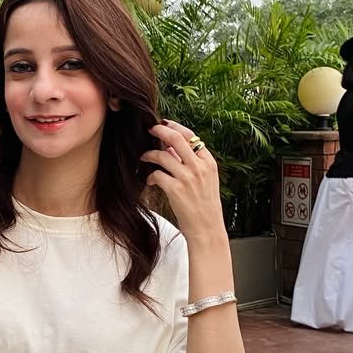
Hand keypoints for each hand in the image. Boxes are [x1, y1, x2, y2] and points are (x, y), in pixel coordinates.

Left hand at [141, 120, 226, 243]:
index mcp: (208, 162)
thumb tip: (172, 148)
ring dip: (149, 154)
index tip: (164, 124)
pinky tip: (151, 181)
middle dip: (160, 130)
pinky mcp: (176, 190)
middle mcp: (199, 167)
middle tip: (150, 129)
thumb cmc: (204, 205)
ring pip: (163, 155)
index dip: (175, 127)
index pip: (191, 136)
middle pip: (176, 138)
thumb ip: (191, 163)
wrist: (207, 228)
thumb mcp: (205, 180)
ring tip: (144, 157)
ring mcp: (187, 178)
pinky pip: (157, 174)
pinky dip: (150, 176)